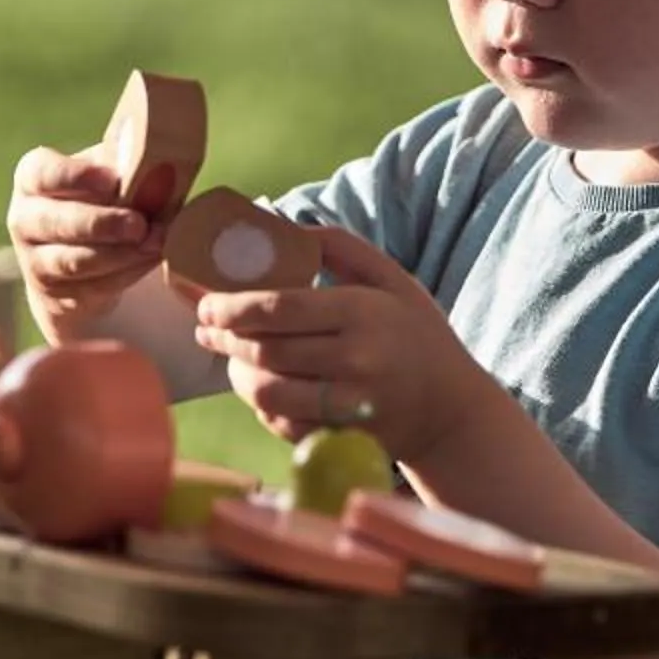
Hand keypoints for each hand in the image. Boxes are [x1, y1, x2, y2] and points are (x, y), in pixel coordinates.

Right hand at [5, 145, 165, 340]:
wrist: (82, 256)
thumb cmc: (98, 199)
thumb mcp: (105, 171)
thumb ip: (121, 155)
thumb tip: (145, 140)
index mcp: (32, 178)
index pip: (42, 173)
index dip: (75, 176)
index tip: (111, 180)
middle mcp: (25, 219)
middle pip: (56, 222)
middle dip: (101, 224)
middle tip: (139, 224)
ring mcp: (35, 261)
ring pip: (73, 260)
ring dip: (118, 254)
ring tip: (154, 243)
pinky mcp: (55, 295)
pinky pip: (91, 287)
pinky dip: (126, 274)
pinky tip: (150, 260)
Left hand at [192, 224, 487, 453]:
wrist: (452, 409)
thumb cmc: (416, 333)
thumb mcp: (391, 278)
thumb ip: (338, 246)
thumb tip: (277, 222)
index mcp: (362, 312)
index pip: (278, 310)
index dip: (231, 308)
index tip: (206, 305)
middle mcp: (357, 360)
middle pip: (265, 352)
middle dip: (225, 340)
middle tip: (208, 329)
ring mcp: (350, 404)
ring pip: (266, 394)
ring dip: (237, 376)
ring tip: (229, 359)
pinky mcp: (344, 436)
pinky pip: (284, 425)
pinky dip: (263, 408)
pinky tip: (262, 389)